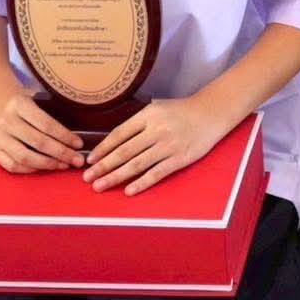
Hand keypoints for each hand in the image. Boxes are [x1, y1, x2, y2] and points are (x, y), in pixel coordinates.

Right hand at [0, 85, 83, 172]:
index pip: (46, 124)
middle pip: (38, 143)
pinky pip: (13, 166)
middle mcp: (6, 121)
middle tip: (78, 160)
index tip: (79, 144)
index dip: (65, 136)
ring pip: (25, 157)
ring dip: (48, 164)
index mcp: (19, 104)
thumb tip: (76, 133)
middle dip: (61, 153)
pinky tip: (45, 168)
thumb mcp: (36, 96)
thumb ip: (52, 110)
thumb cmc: (24, 102)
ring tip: (64, 165)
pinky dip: (31, 169)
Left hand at [83, 96, 229, 195]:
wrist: (211, 113)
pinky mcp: (180, 158)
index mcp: (148, 115)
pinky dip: (141, 183)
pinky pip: (157, 173)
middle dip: (103, 166)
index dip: (102, 148)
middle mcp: (156, 130)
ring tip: (100, 186)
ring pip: (136, 164)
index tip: (90, 160)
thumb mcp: (157, 108)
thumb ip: (138, 123)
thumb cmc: (181, 111)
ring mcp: (168, 145)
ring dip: (115, 176)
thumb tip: (114, 142)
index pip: (119, 134)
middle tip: (87, 178)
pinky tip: (128, 191)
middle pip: (124, 151)